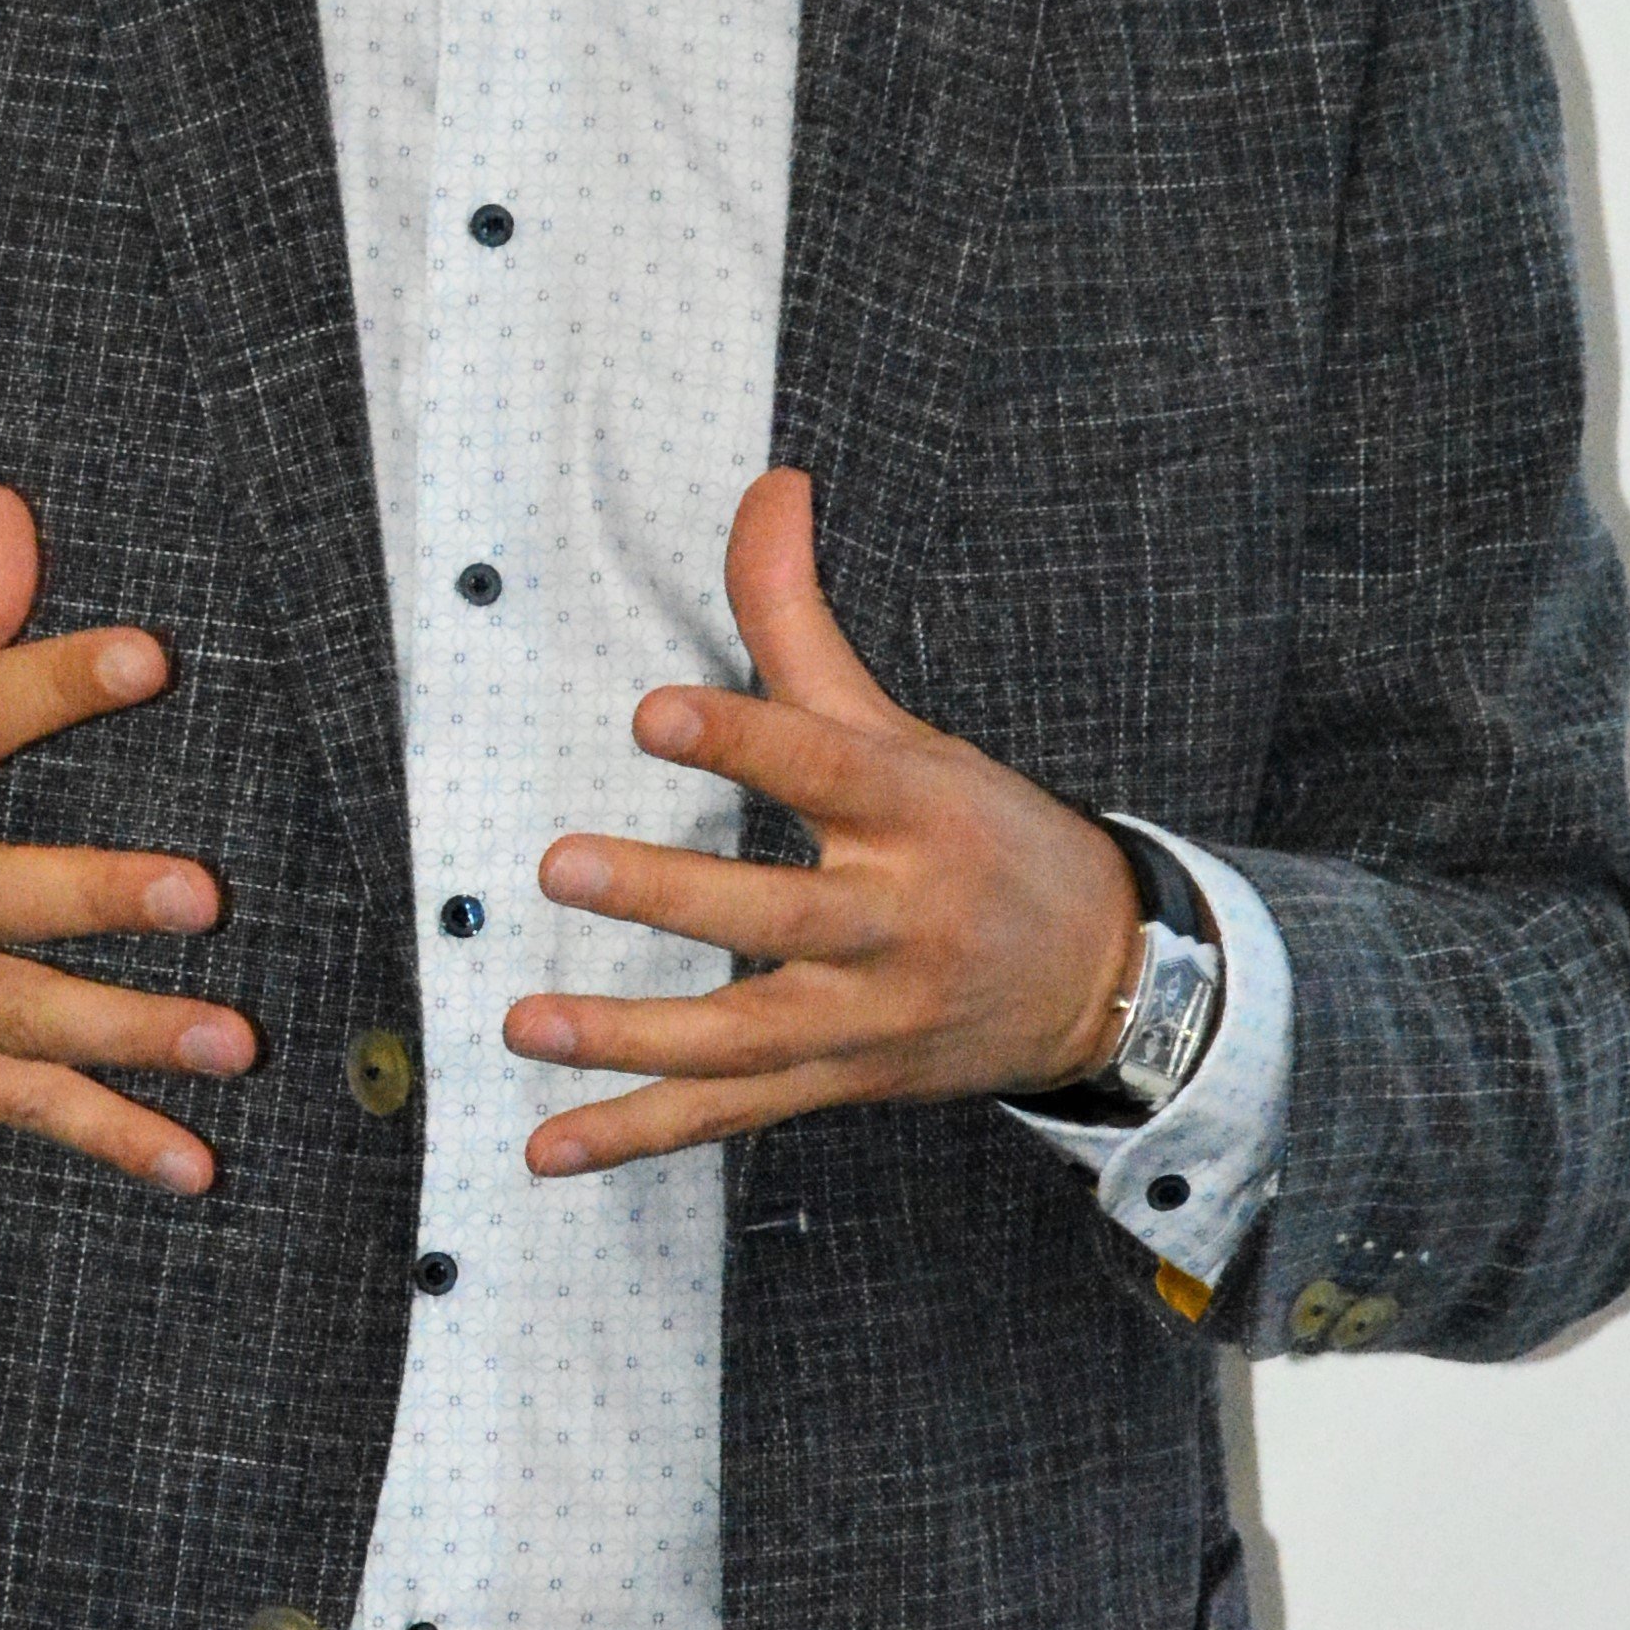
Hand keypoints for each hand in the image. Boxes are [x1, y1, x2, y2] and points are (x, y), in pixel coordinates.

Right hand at [0, 484, 248, 1192]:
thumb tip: (16, 506)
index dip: (52, 683)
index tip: (145, 656)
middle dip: (97, 897)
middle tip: (202, 893)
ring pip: (14, 1013)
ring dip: (127, 1035)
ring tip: (231, 1042)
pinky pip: (3, 1098)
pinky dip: (98, 1134)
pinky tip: (187, 1162)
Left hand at [509, 466, 1139, 1175]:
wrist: (1104, 979)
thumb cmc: (978, 832)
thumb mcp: (902, 726)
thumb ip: (803, 620)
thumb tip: (768, 483)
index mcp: (911, 811)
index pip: (824, 768)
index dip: (742, 740)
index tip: (652, 712)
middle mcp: (896, 919)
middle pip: (780, 913)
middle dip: (670, 898)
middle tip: (560, 865)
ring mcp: (869, 1015)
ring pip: (747, 1036)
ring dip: (631, 1038)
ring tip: (524, 1023)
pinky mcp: (841, 1081)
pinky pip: (731, 1116)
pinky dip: (638, 1135)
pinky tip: (548, 1147)